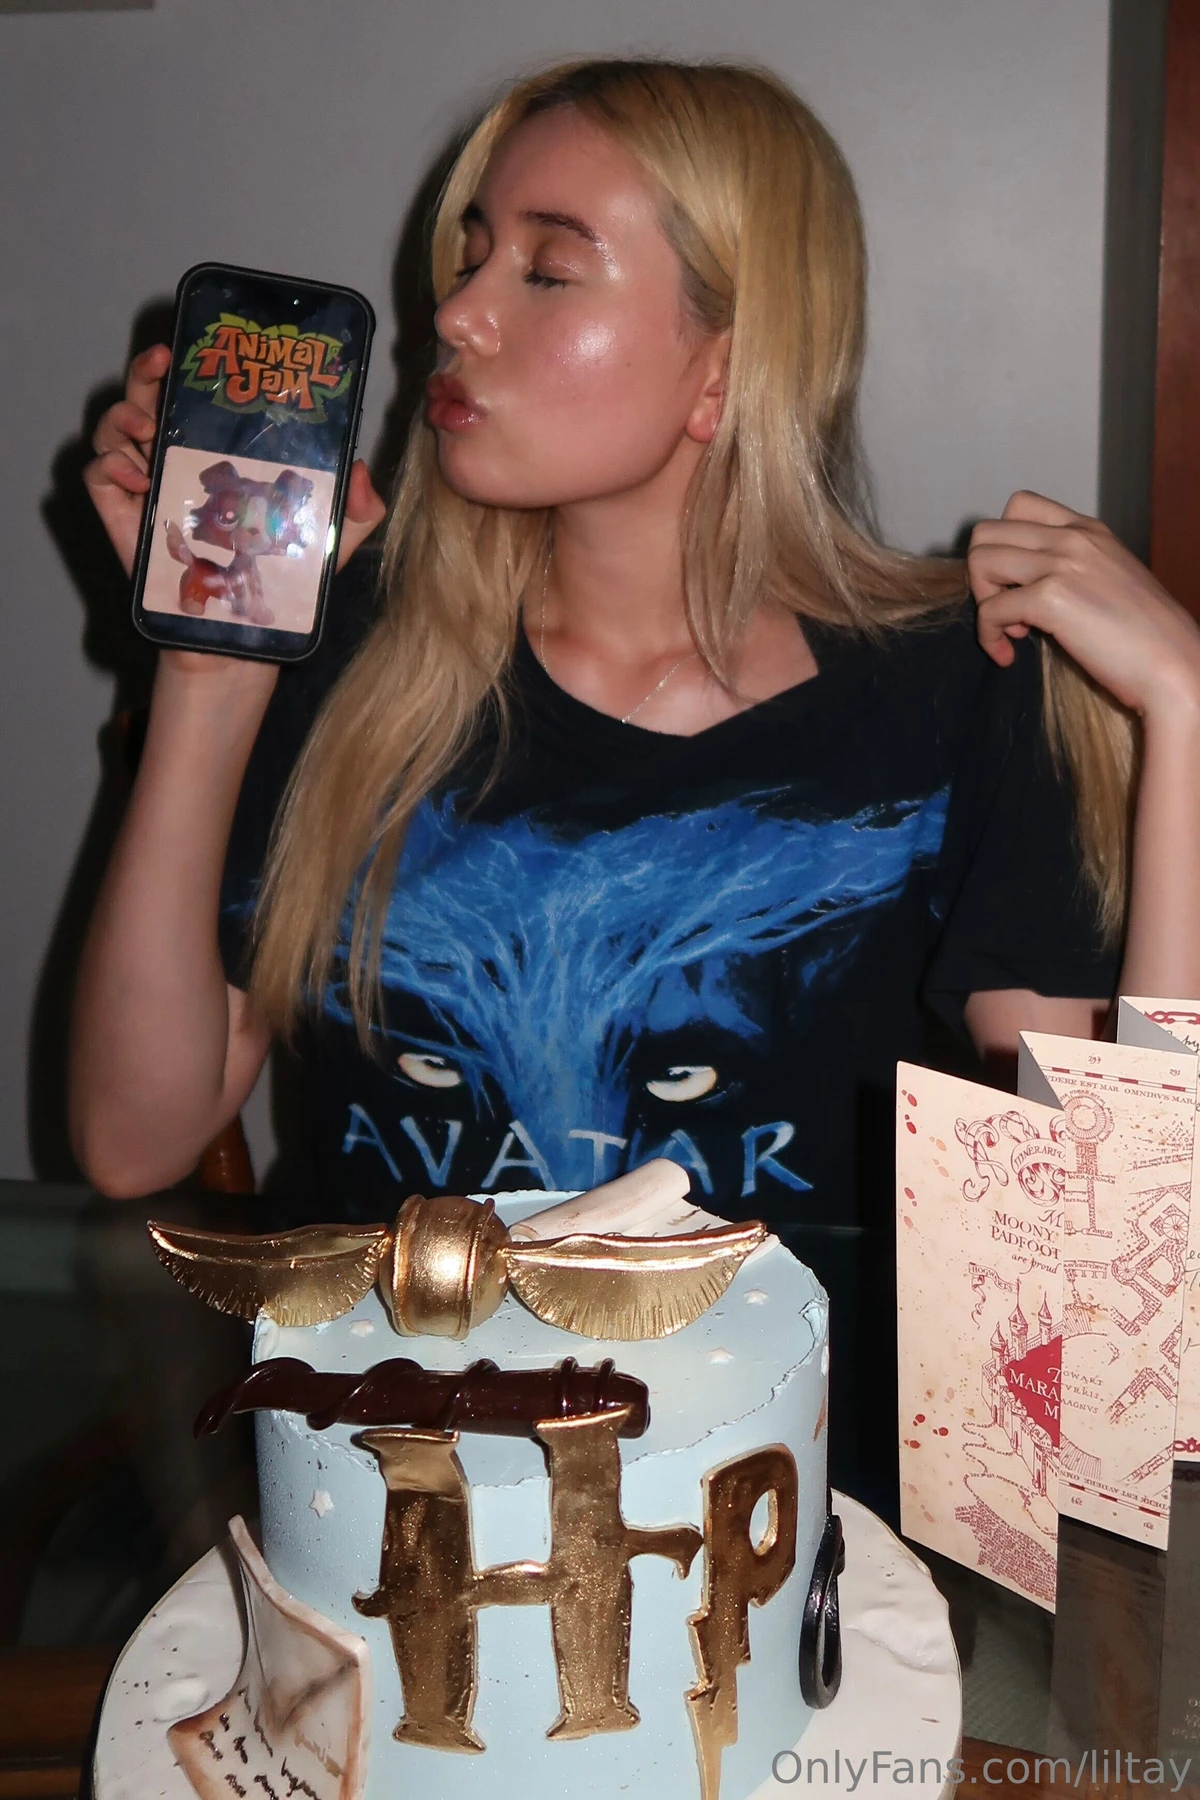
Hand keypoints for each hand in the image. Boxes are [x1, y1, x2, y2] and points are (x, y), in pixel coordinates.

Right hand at [84, 344, 386, 579]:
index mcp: (219, 454)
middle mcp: (178, 462)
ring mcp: (146, 487)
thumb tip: (360, 470)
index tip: (196, 347)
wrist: (242, 632)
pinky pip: (97, 475)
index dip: (190, 367)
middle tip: (163, 362)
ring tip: (148, 425)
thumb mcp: (332, 539)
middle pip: (148, 397)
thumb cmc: (282, 581)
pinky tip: (138, 474)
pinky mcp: (122, 517)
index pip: (197, 397)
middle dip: (147, 371)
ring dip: (123, 413)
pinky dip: (108, 464)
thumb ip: (358, 508)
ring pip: (115, 427)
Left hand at [967, 491, 1199, 721]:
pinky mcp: (1052, 598)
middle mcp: (1074, 538)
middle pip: (987, 532)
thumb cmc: (1146, 637)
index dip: (1002, 545)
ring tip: (1014, 629)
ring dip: (983, 601)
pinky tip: (1008, 654)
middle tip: (1006, 608)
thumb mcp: (1109, 581)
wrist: (1174, 667)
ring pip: (979, 561)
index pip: (1018, 506)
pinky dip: (988, 637)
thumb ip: (1072, 569)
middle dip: (983, 575)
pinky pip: (989, 609)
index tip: (1017, 581)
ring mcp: (1062, 564)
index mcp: (1088, 530)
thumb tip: (1025, 585)